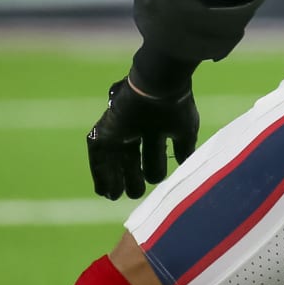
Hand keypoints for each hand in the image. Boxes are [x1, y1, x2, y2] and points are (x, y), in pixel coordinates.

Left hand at [87, 78, 198, 199]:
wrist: (157, 88)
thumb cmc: (175, 109)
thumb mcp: (184, 131)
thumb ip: (182, 149)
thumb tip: (183, 164)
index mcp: (157, 127)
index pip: (151, 154)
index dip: (151, 170)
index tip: (152, 185)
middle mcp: (137, 130)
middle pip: (133, 160)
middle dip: (134, 177)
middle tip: (136, 193)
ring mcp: (120, 131)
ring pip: (116, 161)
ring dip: (117, 180)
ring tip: (117, 197)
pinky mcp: (104, 133)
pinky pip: (99, 159)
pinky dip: (101, 175)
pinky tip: (105, 191)